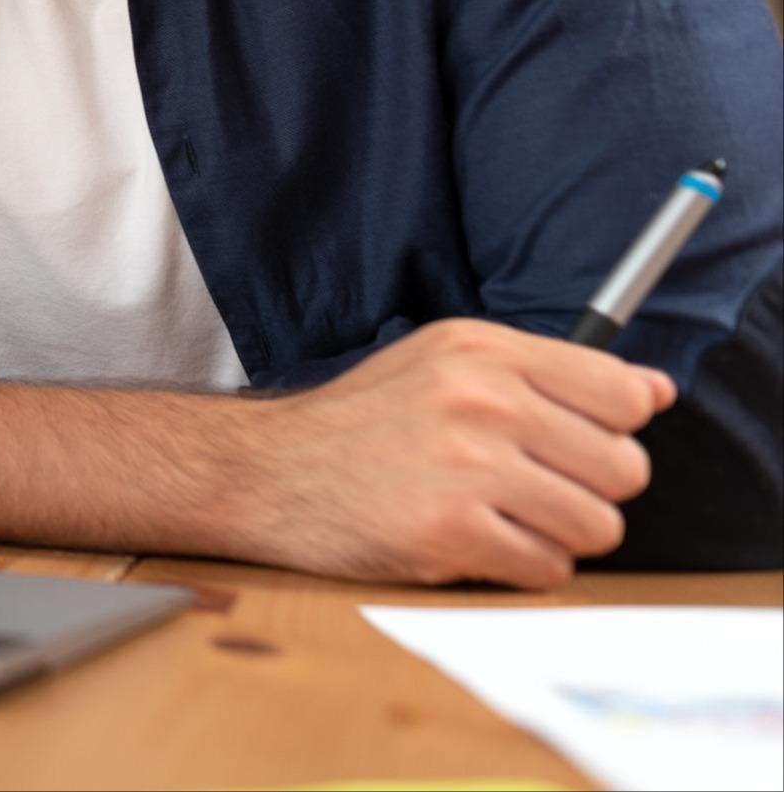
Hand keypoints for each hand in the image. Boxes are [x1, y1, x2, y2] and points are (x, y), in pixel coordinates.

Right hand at [244, 317, 676, 588]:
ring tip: (500, 518)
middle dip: (587, 489)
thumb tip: (654, 391)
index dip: (608, 430)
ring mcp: (466, 467)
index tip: (568, 441)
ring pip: (597, 525)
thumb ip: (549, 374)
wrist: (266, 471)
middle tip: (527, 488)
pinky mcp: (449, 532)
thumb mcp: (445, 364)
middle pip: (625, 468)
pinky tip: (472, 544)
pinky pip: (547, 569)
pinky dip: (520, 568)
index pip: (623, 395)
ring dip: (558, 535)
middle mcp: (481, 399)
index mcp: (483, 350)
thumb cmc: (360, 423)